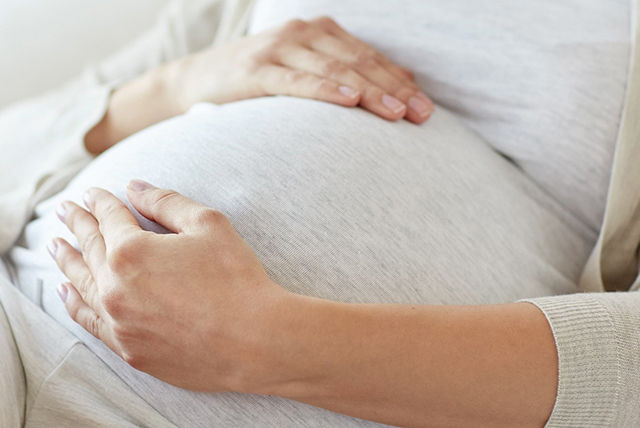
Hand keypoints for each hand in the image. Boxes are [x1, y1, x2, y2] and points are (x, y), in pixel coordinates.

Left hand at [49, 180, 289, 390]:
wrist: (255, 340)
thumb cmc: (237, 278)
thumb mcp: (208, 225)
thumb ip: (166, 202)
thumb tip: (134, 187)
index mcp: (132, 251)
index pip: (110, 218)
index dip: (101, 201)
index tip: (92, 192)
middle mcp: (115, 287)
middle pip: (89, 248)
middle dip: (77, 224)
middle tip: (64, 209)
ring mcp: (119, 322)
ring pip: (82, 284)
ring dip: (67, 261)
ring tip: (55, 245)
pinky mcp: (129, 349)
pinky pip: (90, 322)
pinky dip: (74, 304)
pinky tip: (66, 292)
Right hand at [175, 16, 433, 123]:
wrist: (196, 81)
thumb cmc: (258, 82)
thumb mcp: (306, 72)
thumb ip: (348, 73)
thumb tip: (401, 81)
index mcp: (321, 32)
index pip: (371, 58)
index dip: (401, 83)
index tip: (427, 111)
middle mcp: (304, 33)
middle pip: (360, 62)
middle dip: (395, 90)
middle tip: (422, 116)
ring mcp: (280, 48)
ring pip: (335, 69)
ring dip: (370, 91)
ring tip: (397, 114)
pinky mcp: (257, 70)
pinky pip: (298, 80)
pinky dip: (325, 89)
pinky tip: (349, 101)